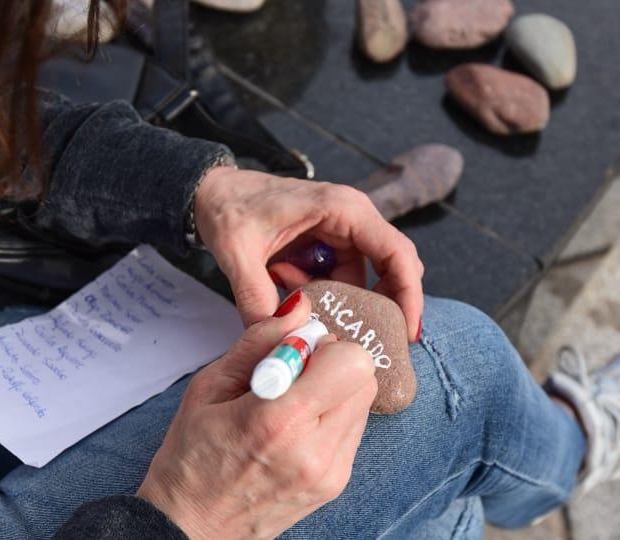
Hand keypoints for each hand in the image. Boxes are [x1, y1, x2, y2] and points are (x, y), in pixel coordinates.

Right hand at [137, 293, 376, 539]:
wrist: (191, 528)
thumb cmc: (191, 457)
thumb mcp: (209, 387)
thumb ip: (260, 341)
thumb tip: (299, 308)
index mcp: (279, 420)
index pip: (350, 360)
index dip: (322, 344)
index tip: (291, 352)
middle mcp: (315, 450)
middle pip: (365, 376)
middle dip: (333, 362)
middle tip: (294, 373)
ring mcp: (331, 471)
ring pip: (364, 400)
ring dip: (336, 388)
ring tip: (291, 403)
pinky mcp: (337, 483)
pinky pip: (355, 427)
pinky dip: (334, 414)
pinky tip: (298, 426)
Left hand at [194, 167, 423, 337]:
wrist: (210, 191)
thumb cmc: (228, 206)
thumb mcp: (236, 250)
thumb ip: (255, 294)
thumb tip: (276, 336)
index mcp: (343, 209)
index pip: (396, 253)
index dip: (408, 295)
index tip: (407, 333)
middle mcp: (352, 218)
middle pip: (391, 270)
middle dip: (379, 307)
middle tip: (364, 342)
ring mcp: (341, 233)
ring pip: (361, 281)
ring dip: (334, 300)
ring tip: (288, 289)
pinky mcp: (328, 246)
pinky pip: (339, 281)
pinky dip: (319, 294)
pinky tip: (284, 282)